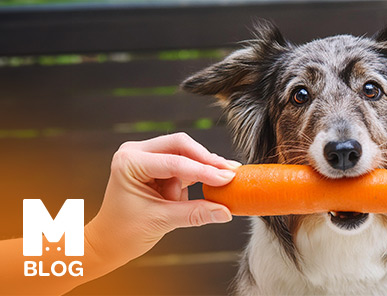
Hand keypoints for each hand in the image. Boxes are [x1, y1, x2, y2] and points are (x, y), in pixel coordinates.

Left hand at [84, 132, 239, 268]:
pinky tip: (206, 185)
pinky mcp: (156, 165)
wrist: (109, 241)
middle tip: (230, 172)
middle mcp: (136, 152)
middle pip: (181, 145)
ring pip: (185, 153)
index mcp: (130, 162)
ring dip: (199, 172)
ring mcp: (146, 156)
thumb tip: (225, 211)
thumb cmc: (124, 232)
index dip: (204, 170)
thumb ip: (195, 213)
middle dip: (206, 160)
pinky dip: (195, 176)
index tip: (227, 177)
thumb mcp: (162, 221)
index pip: (174, 161)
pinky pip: (183, 163)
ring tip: (214, 187)